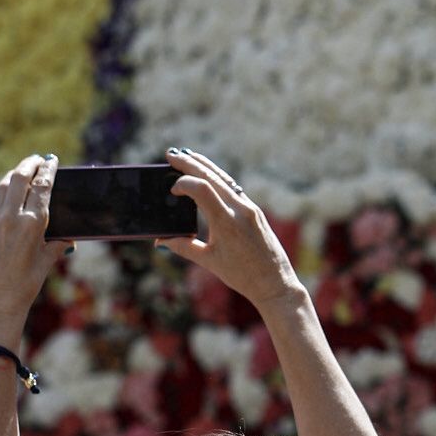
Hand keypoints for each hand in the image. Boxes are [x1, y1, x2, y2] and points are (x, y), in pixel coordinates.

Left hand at [0, 154, 60, 348]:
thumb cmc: (25, 287)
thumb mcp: (46, 263)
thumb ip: (57, 245)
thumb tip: (68, 239)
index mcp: (32, 225)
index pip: (42, 187)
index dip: (48, 170)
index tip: (51, 160)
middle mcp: (11, 218)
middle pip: (20, 178)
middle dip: (30, 164)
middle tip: (38, 159)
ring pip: (3, 187)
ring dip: (14, 175)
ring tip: (23, 170)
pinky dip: (2, 194)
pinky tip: (7, 195)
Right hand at [160, 148, 303, 315]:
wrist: (274, 281)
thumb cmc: (242, 275)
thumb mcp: (209, 261)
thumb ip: (184, 247)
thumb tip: (161, 240)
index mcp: (227, 222)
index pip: (202, 190)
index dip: (184, 184)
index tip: (171, 190)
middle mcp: (240, 209)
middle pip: (212, 177)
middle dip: (190, 163)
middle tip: (171, 154)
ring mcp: (250, 207)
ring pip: (224, 179)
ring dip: (204, 166)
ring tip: (187, 156)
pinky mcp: (254, 210)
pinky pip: (233, 188)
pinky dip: (217, 178)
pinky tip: (208, 175)